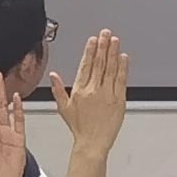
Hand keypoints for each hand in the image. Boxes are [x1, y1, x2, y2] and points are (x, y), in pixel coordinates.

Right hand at [52, 30, 129, 160]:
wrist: (93, 143)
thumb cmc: (80, 128)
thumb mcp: (64, 108)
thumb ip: (58, 90)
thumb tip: (53, 75)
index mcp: (80, 91)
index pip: (85, 66)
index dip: (89, 51)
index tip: (92, 40)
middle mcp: (94, 90)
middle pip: (99, 63)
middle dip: (102, 46)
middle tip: (105, 33)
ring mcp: (108, 95)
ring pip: (111, 69)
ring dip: (113, 52)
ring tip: (114, 40)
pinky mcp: (119, 101)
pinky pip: (121, 80)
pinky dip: (123, 67)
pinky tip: (123, 57)